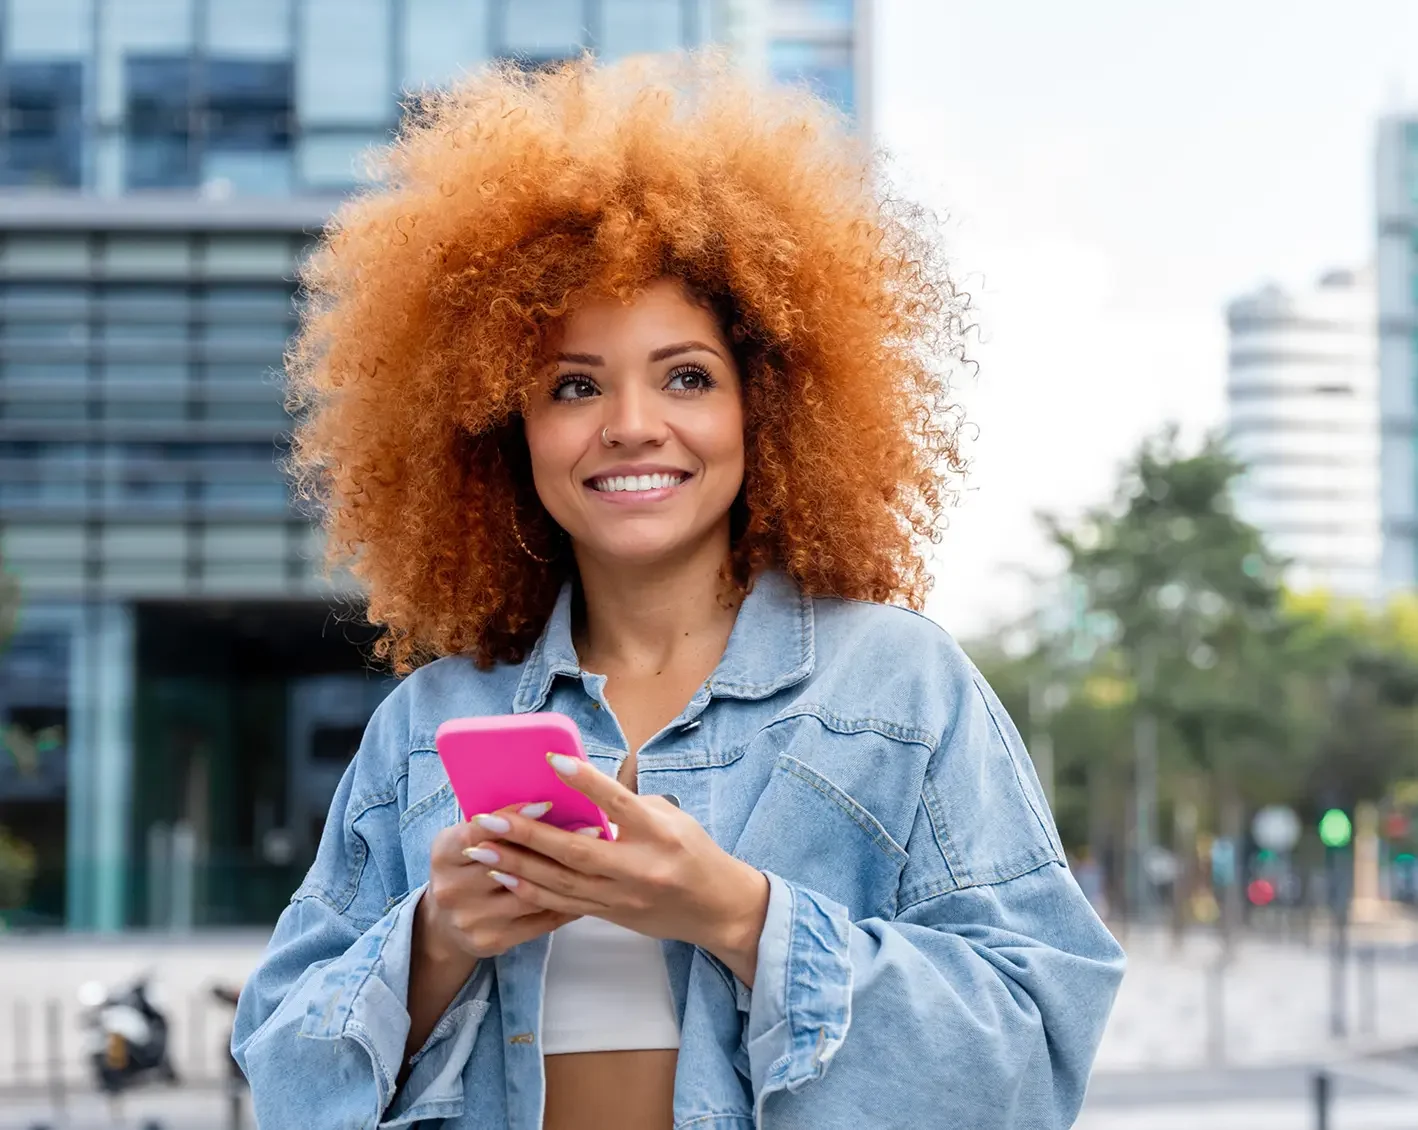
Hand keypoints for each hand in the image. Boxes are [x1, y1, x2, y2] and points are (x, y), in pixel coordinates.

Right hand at [417, 801, 578, 964]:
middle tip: (592, 829)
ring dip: (567, 875)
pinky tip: (589, 887)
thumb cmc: (468, 868)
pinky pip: (539, 920)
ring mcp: (471, 918)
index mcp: (444, 854)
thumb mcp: (467, 841)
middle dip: (553, 844)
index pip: (478, 831)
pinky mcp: (491, 941)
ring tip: (599, 857)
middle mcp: (452, 888)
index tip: (548, 805)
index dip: (513, 817)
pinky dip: (566, 903)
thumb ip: (495, 825)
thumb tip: (546, 800)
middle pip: (508, 864)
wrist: (445, 925)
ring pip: (528, 893)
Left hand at [469, 754, 769, 985]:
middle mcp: (639, 866)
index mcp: (658, 833)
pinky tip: (506, 878)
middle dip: (527, 833)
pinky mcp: (612, 915)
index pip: (616, 802)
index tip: (552, 760)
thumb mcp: (672, 819)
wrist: (717, 909)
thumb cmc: (694, 853)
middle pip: (574, 850)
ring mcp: (623, 896)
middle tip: (489, 817)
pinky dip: (532, 891)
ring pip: (561, 882)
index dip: (584, 781)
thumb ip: (629, 806)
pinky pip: (564, 904)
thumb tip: (583, 792)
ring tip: (482, 849)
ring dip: (517, 865)